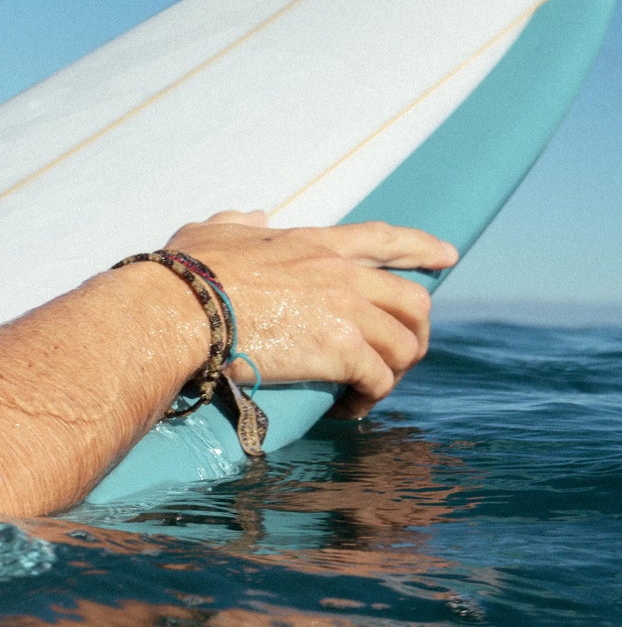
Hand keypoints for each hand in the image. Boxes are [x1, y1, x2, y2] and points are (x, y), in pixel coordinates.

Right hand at [162, 210, 456, 415]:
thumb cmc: (184, 274)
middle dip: (415, 332)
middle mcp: (341, 274)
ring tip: (368, 392)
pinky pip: (379, 380)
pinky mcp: (340, 352)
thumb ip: (239, 222)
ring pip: (405, 345)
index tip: (448, 257)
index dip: (421, 248)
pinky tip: (349, 411)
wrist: (178, 309)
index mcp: (314, 244)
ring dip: (394, 373)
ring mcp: (345, 311)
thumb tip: (253, 215)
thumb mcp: (211, 232)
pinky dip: (370, 400)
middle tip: (399, 358)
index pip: (384, 239)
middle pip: (412, 300)